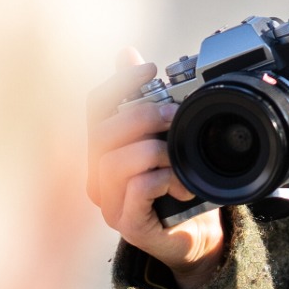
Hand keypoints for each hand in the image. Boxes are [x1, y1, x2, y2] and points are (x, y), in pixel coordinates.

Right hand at [88, 50, 227, 288]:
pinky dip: (162, 180)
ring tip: (178, 159)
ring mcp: (108, 202)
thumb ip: (144, 100)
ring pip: (115, 162)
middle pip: (102, 132)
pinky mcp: (126, 224)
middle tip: (176, 116)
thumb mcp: (163, 138)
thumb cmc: (175, 186)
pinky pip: (136, 191)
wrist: (194, 236)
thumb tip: (126, 53)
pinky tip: (179, 184)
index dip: (119, 82)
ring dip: (154, 152)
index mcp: (101, 149)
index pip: (94, 106)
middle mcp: (96, 175)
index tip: (149, 68)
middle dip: (144, 116)